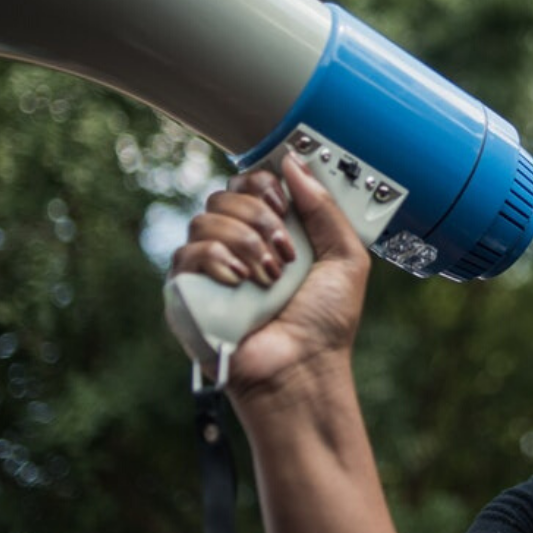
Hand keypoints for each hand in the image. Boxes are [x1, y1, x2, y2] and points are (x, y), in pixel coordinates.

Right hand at [169, 152, 371, 400]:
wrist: (303, 370)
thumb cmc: (326, 323)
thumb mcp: (346, 258)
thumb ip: (325, 206)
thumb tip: (293, 162)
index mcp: (269, 231)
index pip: (247, 182)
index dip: (263, 185)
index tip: (284, 208)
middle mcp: (236, 243)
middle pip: (223, 195)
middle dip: (258, 219)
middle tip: (284, 253)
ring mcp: (210, 267)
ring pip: (204, 220)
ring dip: (244, 244)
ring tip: (268, 278)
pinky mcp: (188, 292)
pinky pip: (186, 254)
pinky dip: (215, 260)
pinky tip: (239, 282)